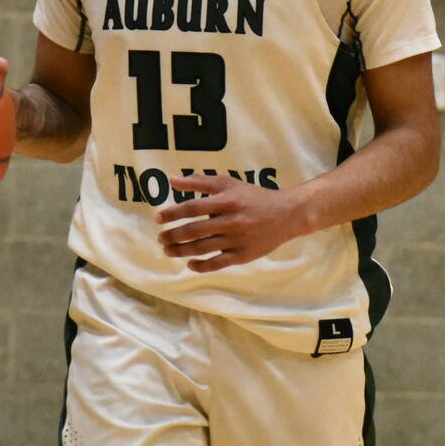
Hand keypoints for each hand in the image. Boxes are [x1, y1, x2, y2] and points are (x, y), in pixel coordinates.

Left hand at [155, 172, 307, 271]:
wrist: (286, 214)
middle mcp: (231, 221)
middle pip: (195, 230)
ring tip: (168, 250)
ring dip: (181, 251)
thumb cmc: (252, 196)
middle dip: (173, 236)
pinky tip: (190, 264)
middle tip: (161, 238)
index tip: (158, 218)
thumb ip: (199, 181)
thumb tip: (171, 180)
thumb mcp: (228, 183)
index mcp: (227, 201)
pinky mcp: (243, 255)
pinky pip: (218, 263)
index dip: (172, 213)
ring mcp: (237, 240)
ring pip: (203, 248)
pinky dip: (202, 266)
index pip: (192, 208)